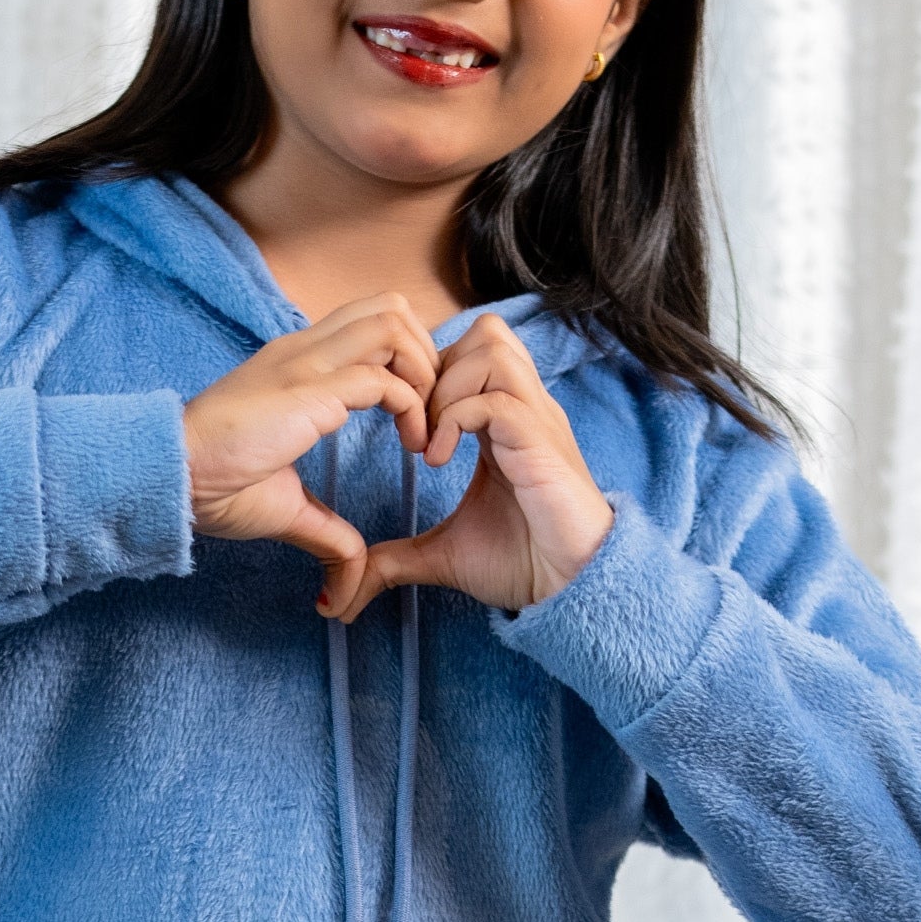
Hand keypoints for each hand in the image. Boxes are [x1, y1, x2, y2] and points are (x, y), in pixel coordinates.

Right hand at [182, 295, 439, 601]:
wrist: (175, 476)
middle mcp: (306, 349)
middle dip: (426, 353)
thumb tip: (341, 590)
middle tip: (431, 413)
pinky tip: (413, 449)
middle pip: (392, 307)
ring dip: (425, 373)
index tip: (415, 417)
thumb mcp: (286, 508)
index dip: (407, 360)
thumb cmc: (216, 488)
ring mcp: (308, 363)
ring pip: (394, 324)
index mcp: (298, 361)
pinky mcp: (311, 390)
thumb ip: (324, 533)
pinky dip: (414, 408)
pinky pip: (386, 378)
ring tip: (424, 428)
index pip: (370, 324)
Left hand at [319, 314, 612, 623]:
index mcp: (506, 419)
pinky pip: (497, 399)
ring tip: (427, 440)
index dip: (430, 373)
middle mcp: (525, 407)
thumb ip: (396, 557)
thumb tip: (347, 588)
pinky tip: (439, 461)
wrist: (573, 589)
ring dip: (447, 388)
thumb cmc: (523, 563)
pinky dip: (458, 419)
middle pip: (485, 331)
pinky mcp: (542, 442)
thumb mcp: (444, 555)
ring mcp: (537, 419)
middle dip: (437, 367)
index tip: (405, 424)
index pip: (471, 350)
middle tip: (414, 423)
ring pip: (492, 349)